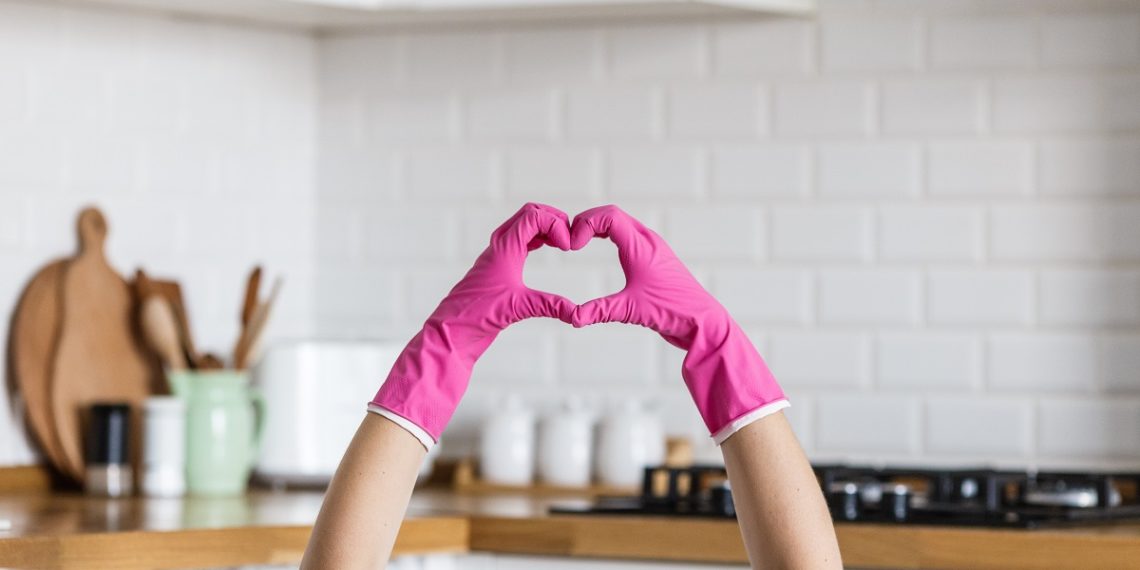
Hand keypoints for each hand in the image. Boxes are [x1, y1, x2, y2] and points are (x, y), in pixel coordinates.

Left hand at [370, 203, 575, 446]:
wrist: (451, 332)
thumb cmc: (476, 317)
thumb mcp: (519, 308)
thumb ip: (551, 306)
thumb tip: (578, 313)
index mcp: (503, 249)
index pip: (532, 216)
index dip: (555, 223)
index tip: (568, 246)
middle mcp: (499, 247)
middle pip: (528, 214)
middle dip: (551, 218)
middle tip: (569, 237)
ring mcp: (497, 257)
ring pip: (522, 226)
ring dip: (544, 227)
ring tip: (562, 242)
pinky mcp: (497, 268)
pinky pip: (519, 241)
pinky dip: (536, 239)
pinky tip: (547, 250)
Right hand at [569, 205, 787, 442]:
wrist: (702, 320)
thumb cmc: (672, 311)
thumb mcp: (629, 310)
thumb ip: (598, 311)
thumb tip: (572, 317)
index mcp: (641, 246)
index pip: (609, 216)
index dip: (585, 223)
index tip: (573, 245)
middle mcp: (648, 240)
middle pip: (612, 214)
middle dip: (587, 221)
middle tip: (570, 239)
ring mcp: (653, 247)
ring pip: (621, 223)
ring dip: (599, 226)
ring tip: (580, 240)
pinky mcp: (655, 258)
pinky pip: (628, 234)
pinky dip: (609, 234)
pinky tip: (600, 246)